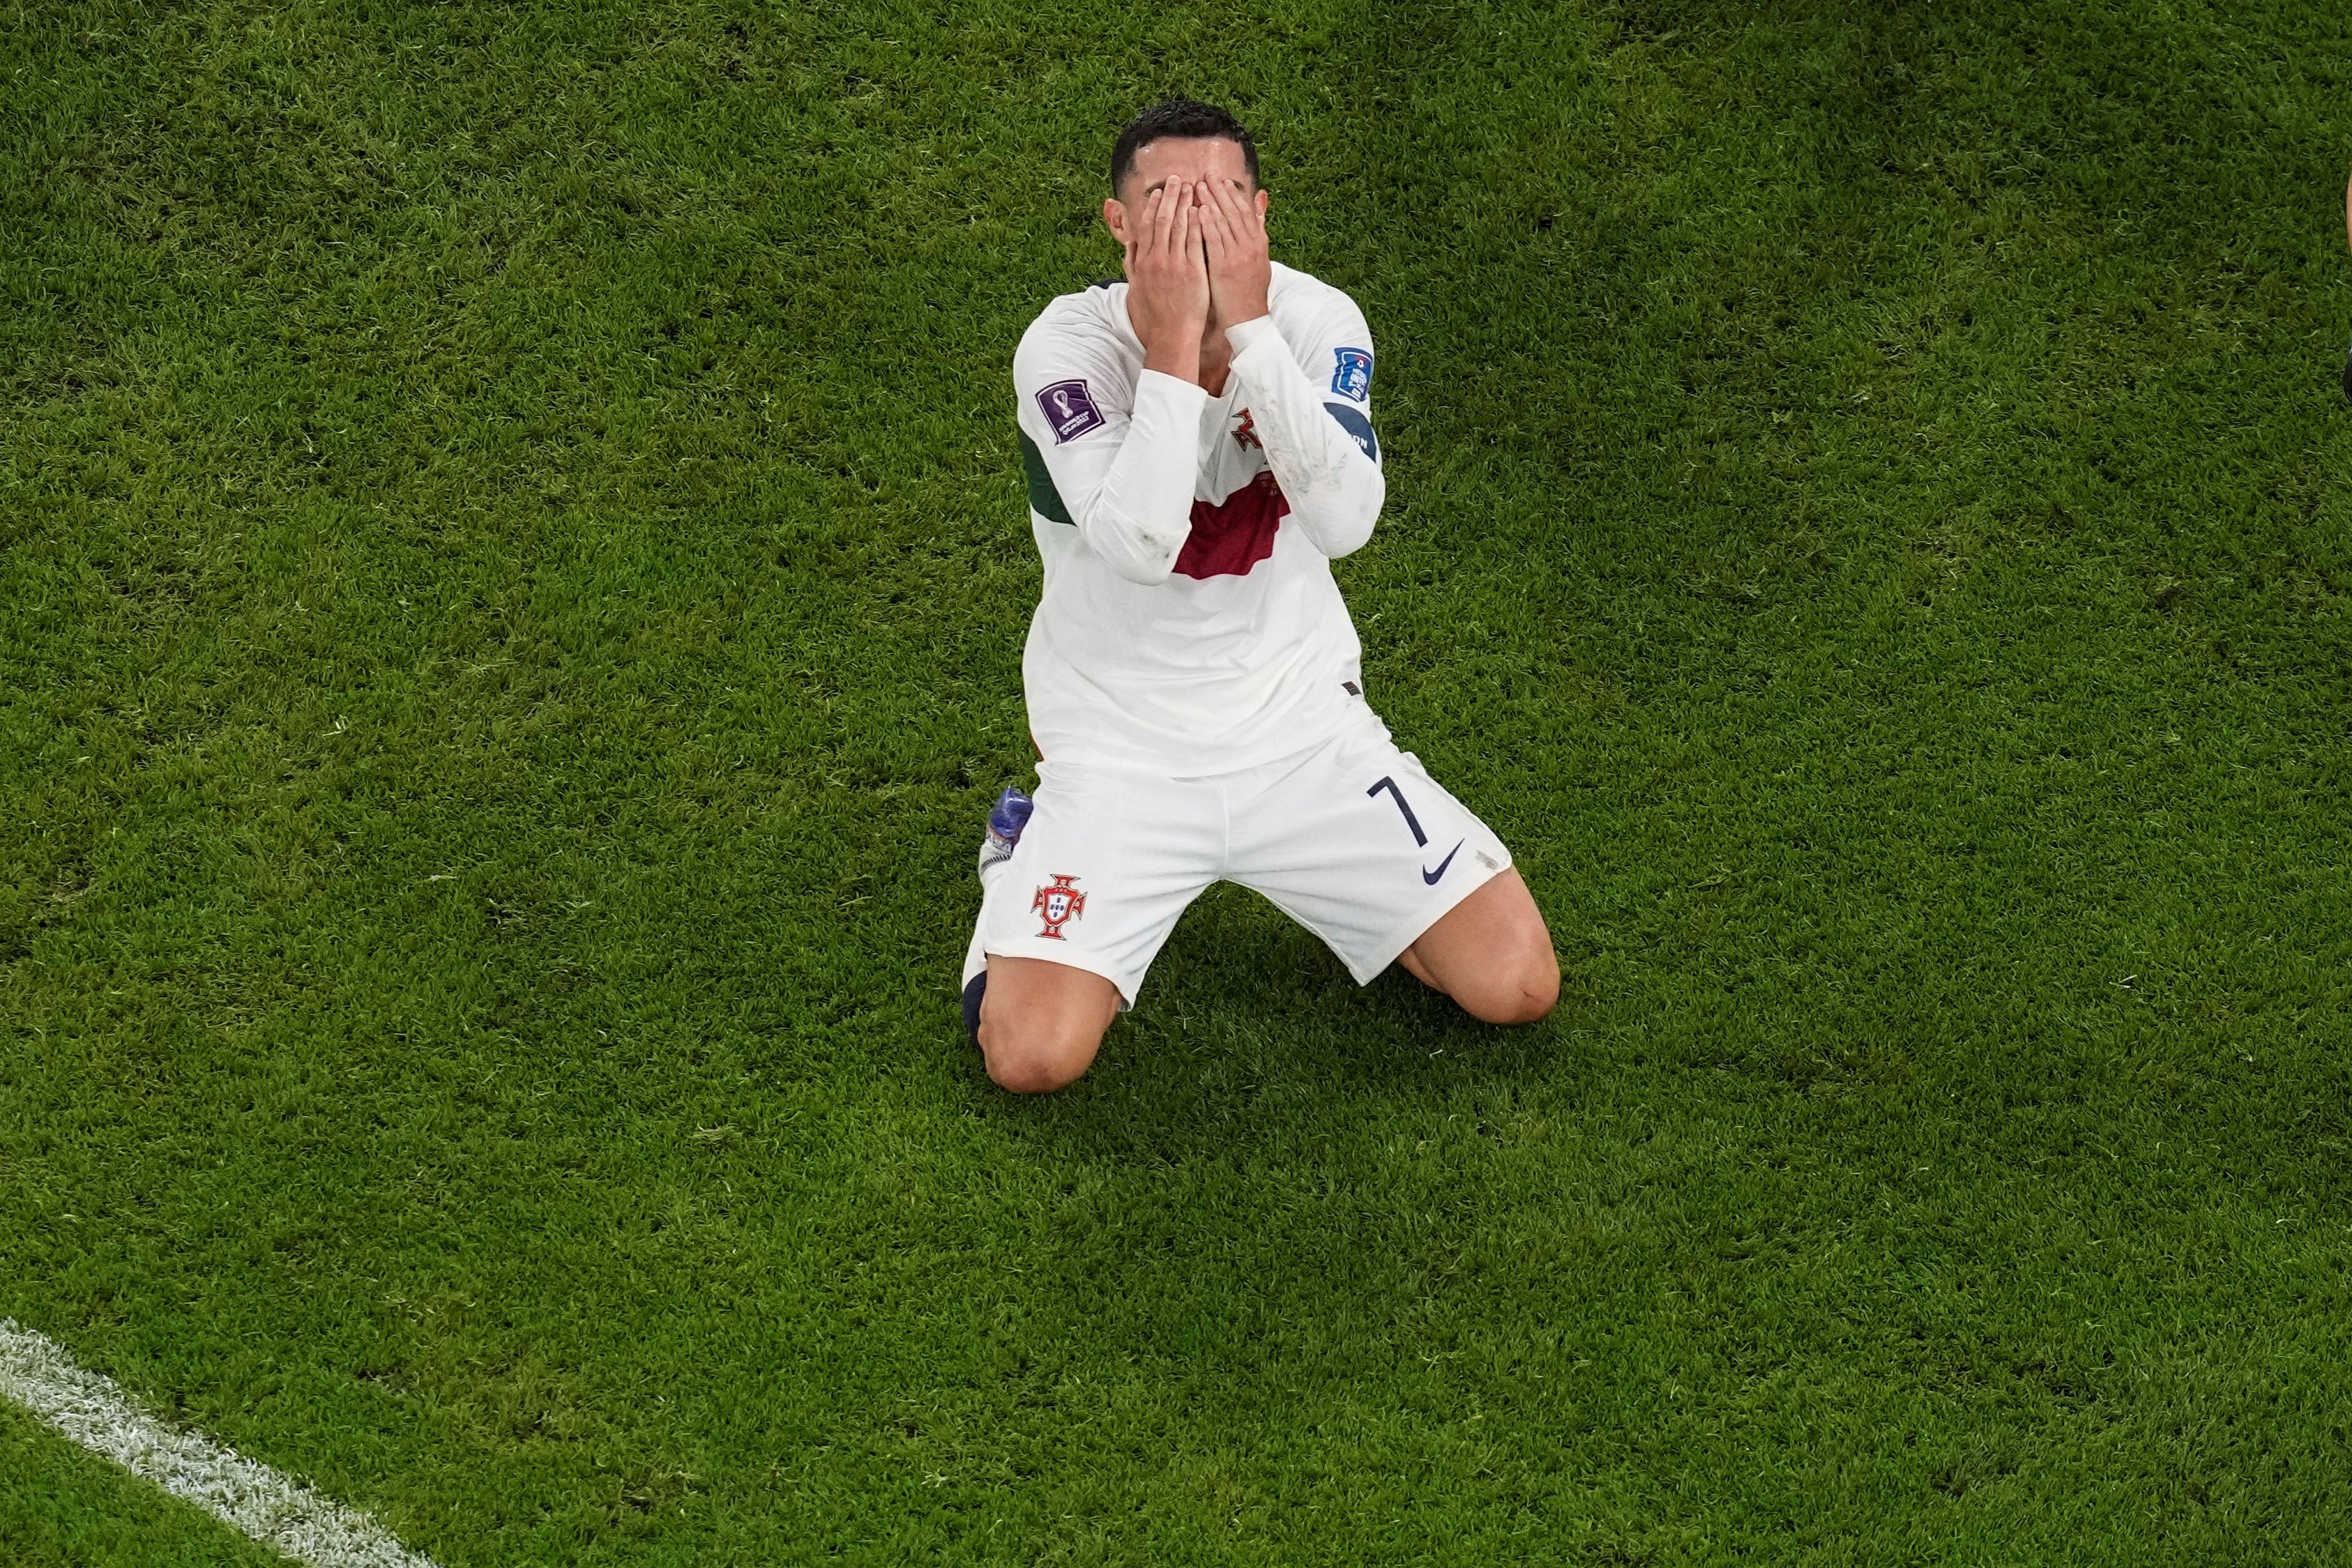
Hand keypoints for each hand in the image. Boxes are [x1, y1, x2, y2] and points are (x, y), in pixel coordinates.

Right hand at [1123, 181, 1209, 381]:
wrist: (1169, 337)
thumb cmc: (1154, 317)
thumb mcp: (1135, 288)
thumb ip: (1131, 264)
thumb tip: (1129, 245)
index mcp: (1143, 262)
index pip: (1146, 226)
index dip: (1153, 206)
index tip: (1159, 191)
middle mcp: (1156, 260)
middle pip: (1162, 220)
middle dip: (1170, 197)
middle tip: (1177, 179)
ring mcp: (1174, 265)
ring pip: (1179, 226)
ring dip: (1185, 204)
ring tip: (1192, 187)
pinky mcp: (1192, 272)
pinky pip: (1195, 241)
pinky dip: (1198, 223)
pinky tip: (1203, 209)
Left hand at [1199, 177, 1271, 334]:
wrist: (1249, 317)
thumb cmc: (1250, 288)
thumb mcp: (1260, 255)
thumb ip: (1258, 226)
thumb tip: (1261, 197)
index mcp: (1258, 242)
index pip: (1245, 211)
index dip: (1233, 194)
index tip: (1221, 180)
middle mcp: (1250, 246)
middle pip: (1233, 212)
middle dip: (1219, 192)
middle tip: (1206, 175)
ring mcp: (1237, 256)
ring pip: (1223, 223)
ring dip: (1210, 202)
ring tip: (1198, 187)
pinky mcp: (1224, 268)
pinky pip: (1214, 242)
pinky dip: (1207, 225)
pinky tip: (1198, 211)